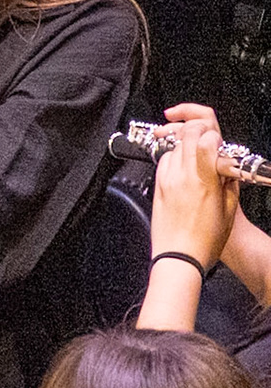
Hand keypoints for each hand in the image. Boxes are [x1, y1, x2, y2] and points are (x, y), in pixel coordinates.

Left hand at [149, 103, 236, 269]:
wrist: (177, 256)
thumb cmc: (204, 240)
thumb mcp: (228, 211)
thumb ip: (229, 184)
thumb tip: (228, 167)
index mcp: (203, 182)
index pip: (204, 141)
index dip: (213, 136)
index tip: (218, 142)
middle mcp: (182, 177)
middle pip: (186, 135)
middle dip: (197, 131)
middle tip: (206, 139)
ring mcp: (166, 180)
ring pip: (174, 146)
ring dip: (186, 144)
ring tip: (197, 156)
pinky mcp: (157, 185)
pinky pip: (164, 160)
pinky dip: (175, 157)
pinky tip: (184, 168)